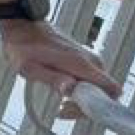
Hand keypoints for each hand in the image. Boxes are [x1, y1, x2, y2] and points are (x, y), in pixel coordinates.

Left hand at [0, 20, 122, 119]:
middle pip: (106, 92)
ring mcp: (89, 59)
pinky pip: (92, 80)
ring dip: (83, 100)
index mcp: (81, 64)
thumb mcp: (31, 68)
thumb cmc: (23, 47)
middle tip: (62, 108)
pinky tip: (62, 91)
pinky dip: (81, 90)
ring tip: (60, 102)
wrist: (23, 26)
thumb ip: (52, 79)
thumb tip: (70, 89)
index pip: (112, 89)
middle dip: (87, 106)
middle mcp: (91, 61)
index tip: (76, 109)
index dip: (100, 107)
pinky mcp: (84, 59)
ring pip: (99, 87)